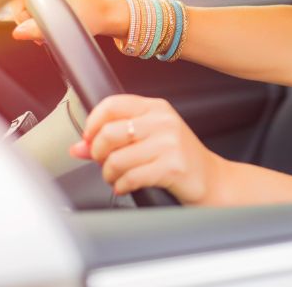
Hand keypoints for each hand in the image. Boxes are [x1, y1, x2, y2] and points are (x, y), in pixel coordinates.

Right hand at [8, 0, 121, 42]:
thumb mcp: (65, 24)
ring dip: (32, 19)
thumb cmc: (94, 17)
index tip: (28, 26)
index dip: (19, 11)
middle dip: (26, 18)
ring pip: (27, 1)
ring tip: (44, 32)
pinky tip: (47, 25)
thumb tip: (17, 33)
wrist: (110, 15)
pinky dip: (38, 15)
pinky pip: (36, 1)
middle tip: (39, 34)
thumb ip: (39, 29)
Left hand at [69, 93, 227, 205]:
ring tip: (117, 178)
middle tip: (105, 162)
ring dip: (109, 175)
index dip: (93, 123)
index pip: (112, 104)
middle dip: (99, 154)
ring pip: (116, 159)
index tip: (89, 139)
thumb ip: (114, 140)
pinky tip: (127, 186)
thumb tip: (78, 147)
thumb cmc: (178, 158)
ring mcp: (169, 143)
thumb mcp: (149, 140)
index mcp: (156, 108)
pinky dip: (122, 186)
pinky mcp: (171, 166)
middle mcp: (163, 121)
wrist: (212, 179)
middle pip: (109, 133)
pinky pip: (130, 178)